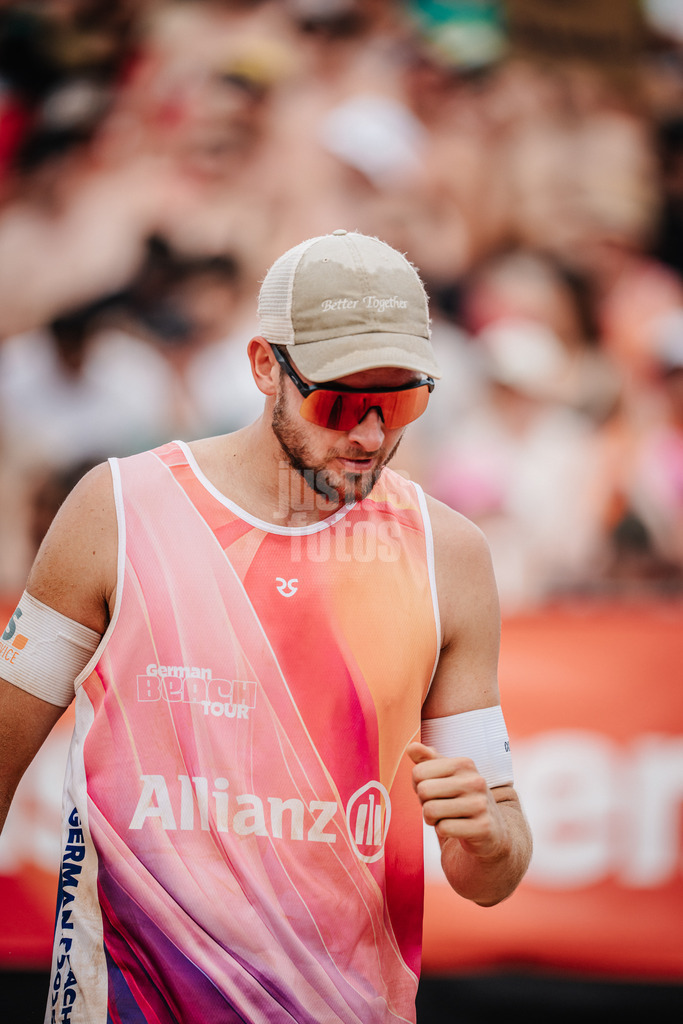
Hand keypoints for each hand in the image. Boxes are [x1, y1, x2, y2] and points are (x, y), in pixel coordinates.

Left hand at [407, 741, 508, 860]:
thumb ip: (427, 760)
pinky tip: (457, 828)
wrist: (491, 830)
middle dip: (425, 803)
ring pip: (431, 811)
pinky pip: (443, 829)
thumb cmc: (461, 799)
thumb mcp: (445, 776)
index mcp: (464, 763)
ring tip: (447, 817)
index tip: (434, 791)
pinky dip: (444, 831)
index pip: (418, 772)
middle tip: (440, 806)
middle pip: (423, 791)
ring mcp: (481, 804)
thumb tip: (411, 747)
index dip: (419, 786)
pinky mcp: (482, 828)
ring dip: (432, 819)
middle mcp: (475, 781)